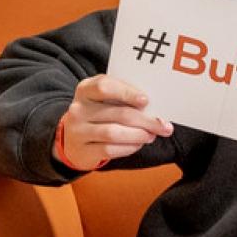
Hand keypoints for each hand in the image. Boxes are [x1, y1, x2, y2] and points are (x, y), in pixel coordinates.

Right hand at [55, 74, 173, 169]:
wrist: (73, 139)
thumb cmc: (98, 114)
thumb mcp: (106, 100)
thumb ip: (125, 98)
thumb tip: (157, 107)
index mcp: (86, 90)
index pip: (105, 86)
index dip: (128, 93)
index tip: (146, 101)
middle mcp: (79, 109)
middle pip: (119, 113)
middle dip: (146, 120)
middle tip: (163, 126)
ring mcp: (78, 131)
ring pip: (114, 133)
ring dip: (139, 135)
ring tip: (151, 135)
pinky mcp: (82, 150)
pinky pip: (110, 149)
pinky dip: (129, 147)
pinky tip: (137, 144)